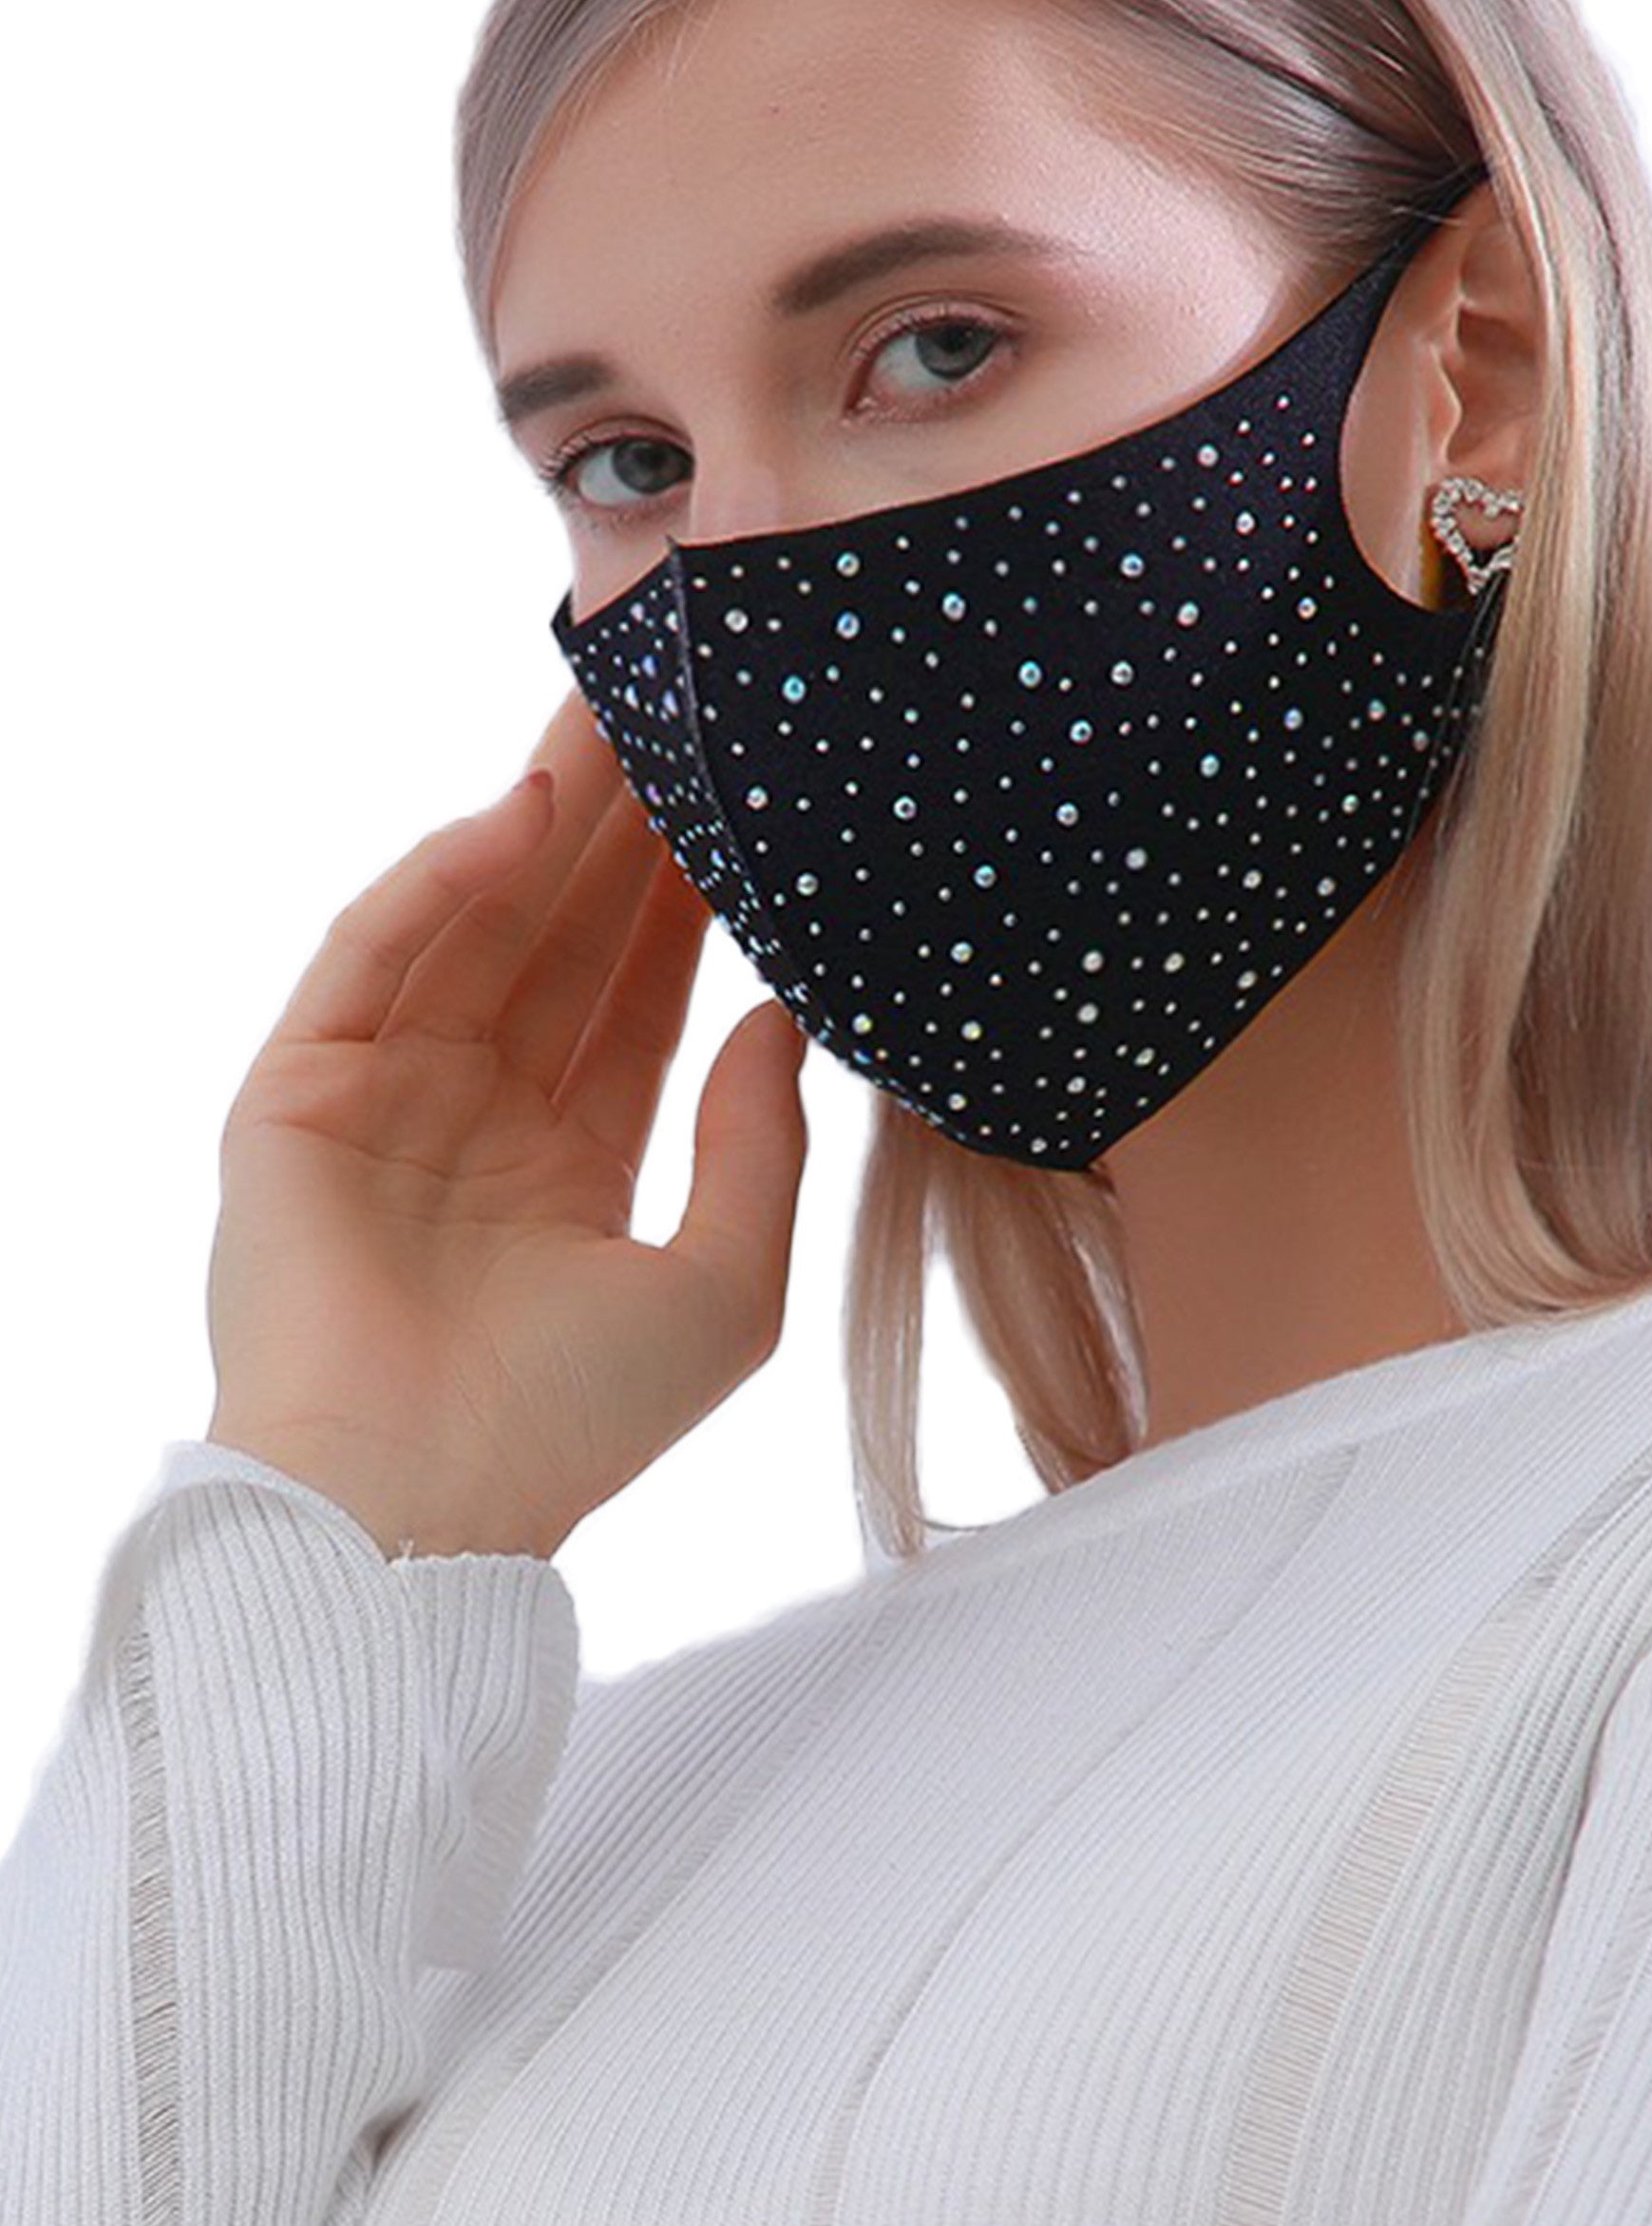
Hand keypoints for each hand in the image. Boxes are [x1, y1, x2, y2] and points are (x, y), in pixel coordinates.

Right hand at [204, 687, 808, 1558]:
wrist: (413, 1513)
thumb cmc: (572, 1428)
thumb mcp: (724, 1287)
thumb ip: (761, 1147)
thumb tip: (782, 1017)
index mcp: (565, 1165)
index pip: (638, 998)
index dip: (688, 902)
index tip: (745, 805)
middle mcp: (473, 1117)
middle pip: (560, 937)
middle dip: (621, 830)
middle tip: (682, 712)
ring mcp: (381, 1097)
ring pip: (476, 920)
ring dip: (545, 819)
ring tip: (617, 713)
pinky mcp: (296, 1091)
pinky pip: (375, 952)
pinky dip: (442, 874)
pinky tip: (522, 808)